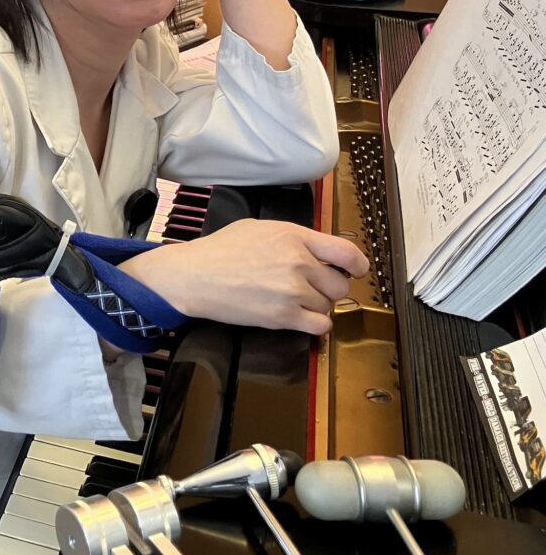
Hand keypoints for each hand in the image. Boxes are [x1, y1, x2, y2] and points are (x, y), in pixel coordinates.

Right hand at [120, 220, 369, 335]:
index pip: (346, 251)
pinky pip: (320, 326)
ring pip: (329, 305)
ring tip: (293, 301)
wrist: (195, 275)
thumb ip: (293, 238)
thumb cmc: (221, 249)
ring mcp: (293, 291)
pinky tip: (299, 317)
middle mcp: (299, 262)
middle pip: (340, 283)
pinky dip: (314, 324)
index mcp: (294, 236)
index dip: (358, 264)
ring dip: (316, 305)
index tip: (357, 270)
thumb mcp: (260, 228)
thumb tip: (317, 250)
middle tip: (309, 287)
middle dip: (329, 287)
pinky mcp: (284, 317)